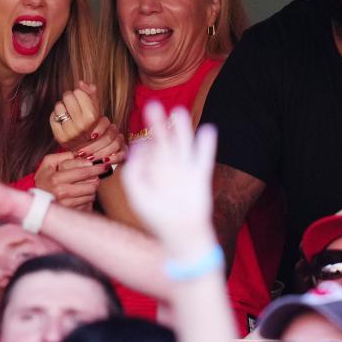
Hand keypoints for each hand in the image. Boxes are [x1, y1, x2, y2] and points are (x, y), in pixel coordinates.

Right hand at [34, 152, 106, 209]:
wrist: (35, 200)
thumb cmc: (44, 179)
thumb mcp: (48, 163)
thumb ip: (64, 156)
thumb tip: (82, 155)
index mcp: (56, 178)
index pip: (82, 171)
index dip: (95, 168)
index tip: (103, 165)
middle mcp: (61, 192)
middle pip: (91, 184)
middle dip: (96, 177)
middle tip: (98, 173)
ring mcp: (66, 204)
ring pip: (91, 194)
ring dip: (92, 188)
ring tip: (86, 184)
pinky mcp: (71, 212)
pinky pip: (88, 204)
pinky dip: (87, 198)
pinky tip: (81, 194)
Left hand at [50, 82, 102, 150]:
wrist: (86, 144)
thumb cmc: (90, 122)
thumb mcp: (96, 106)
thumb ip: (91, 91)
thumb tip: (80, 82)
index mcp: (92, 116)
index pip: (78, 91)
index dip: (79, 94)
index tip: (81, 101)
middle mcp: (81, 125)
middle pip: (67, 97)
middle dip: (70, 99)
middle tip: (74, 107)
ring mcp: (70, 132)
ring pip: (58, 106)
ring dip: (62, 108)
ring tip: (69, 115)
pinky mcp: (59, 137)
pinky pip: (52, 117)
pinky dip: (56, 117)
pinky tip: (63, 121)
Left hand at [72, 118, 127, 166]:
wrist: (85, 157)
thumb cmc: (79, 148)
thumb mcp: (74, 140)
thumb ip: (76, 137)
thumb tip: (74, 137)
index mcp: (102, 123)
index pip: (105, 122)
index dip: (98, 129)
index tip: (90, 137)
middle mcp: (113, 131)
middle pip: (109, 136)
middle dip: (95, 146)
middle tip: (83, 154)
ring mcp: (119, 141)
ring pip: (115, 144)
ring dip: (102, 153)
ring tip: (90, 159)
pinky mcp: (123, 152)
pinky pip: (122, 154)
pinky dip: (113, 158)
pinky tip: (104, 161)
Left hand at [121, 102, 217, 255]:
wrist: (181, 235)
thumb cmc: (157, 219)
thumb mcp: (138, 196)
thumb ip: (134, 174)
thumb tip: (136, 151)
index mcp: (152, 174)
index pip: (146, 153)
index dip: (142, 145)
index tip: (140, 142)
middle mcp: (168, 170)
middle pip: (164, 143)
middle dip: (158, 126)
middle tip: (152, 105)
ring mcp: (185, 173)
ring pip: (183, 146)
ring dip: (182, 130)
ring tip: (178, 111)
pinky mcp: (200, 178)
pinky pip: (203, 159)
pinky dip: (206, 145)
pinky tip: (207, 130)